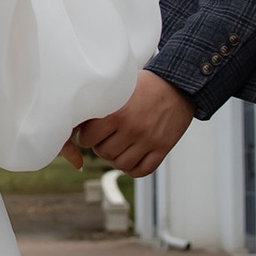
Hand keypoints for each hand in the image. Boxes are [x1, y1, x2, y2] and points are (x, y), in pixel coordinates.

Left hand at [66, 72, 194, 178]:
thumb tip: (77, 122)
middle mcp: (132, 128)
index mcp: (118, 112)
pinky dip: (134, 168)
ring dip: (116, 159)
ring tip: (119, 148)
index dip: (87, 137)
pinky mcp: (163, 148)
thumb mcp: (120, 89)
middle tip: (106, 139)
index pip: (88, 139)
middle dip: (101, 148)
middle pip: (104, 153)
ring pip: (121, 164)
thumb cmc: (146, 86)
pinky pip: (142, 170)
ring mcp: (149, 140)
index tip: (91, 133)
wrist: (179, 84)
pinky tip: (133, 157)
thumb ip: (102, 104)